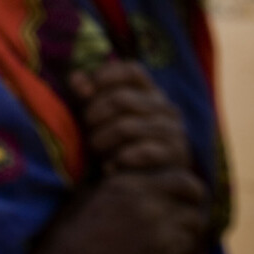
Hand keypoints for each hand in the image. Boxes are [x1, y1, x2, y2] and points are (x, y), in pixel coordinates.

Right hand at [36, 168, 206, 253]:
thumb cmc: (73, 226)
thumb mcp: (91, 189)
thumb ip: (124, 176)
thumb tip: (144, 169)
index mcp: (134, 187)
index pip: (188, 182)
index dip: (187, 190)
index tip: (178, 198)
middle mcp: (154, 211)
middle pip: (195, 214)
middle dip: (183, 219)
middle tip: (165, 226)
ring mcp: (164, 243)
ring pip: (191, 240)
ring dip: (177, 242)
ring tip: (150, 246)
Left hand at [70, 59, 191, 173]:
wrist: (135, 183)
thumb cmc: (111, 142)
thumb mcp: (95, 114)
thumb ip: (86, 93)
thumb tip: (76, 79)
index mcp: (149, 92)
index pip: (131, 70)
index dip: (104, 76)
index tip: (81, 92)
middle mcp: (166, 108)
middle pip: (121, 99)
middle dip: (94, 114)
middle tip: (85, 128)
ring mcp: (174, 131)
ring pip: (126, 127)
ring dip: (102, 139)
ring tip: (94, 149)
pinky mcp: (177, 156)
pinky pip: (143, 152)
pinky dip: (120, 159)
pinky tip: (109, 167)